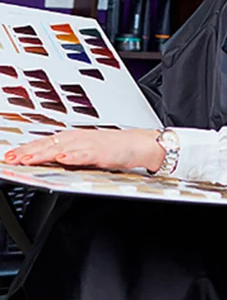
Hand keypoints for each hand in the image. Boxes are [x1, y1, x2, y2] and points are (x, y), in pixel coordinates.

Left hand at [3, 129, 164, 173]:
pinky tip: (62, 158)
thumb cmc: (115, 148)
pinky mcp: (102, 152)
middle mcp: (78, 138)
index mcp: (73, 138)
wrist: (140, 144)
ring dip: (44, 153)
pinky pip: (85, 154)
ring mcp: (90, 144)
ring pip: (62, 148)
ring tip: (28, 159)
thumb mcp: (86, 152)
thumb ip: (68, 155)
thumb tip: (49, 160)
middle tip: (11, 158)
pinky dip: (73, 155)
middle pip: (48, 145)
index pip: (45, 143)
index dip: (26, 149)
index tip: (10, 156)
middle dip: (28, 152)